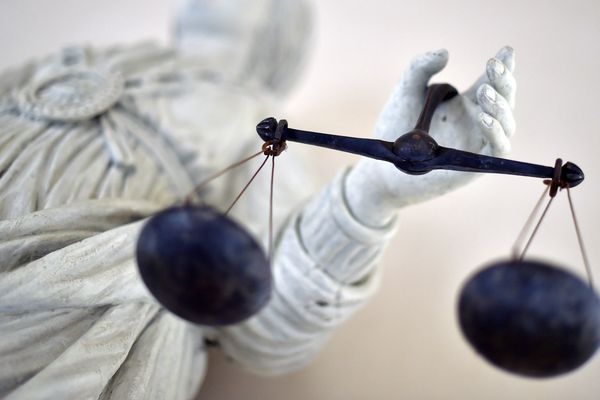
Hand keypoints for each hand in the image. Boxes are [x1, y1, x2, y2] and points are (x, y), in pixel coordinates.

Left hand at [345, 47, 515, 225]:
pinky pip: (497, 149)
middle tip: (492, 65)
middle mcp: (477, 123)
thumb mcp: (406, 92)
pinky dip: (496, 133)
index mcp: (465, 104)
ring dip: (500, 106)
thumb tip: (445, 53)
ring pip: (507, 124)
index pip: (493, 83)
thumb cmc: (395, 129)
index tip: (505, 51)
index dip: (504, 67)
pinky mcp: (474, 165)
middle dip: (503, 81)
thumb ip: (419, 68)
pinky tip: (484, 118)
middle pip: (504, 100)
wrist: (383, 165)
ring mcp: (478, 144)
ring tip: (483, 91)